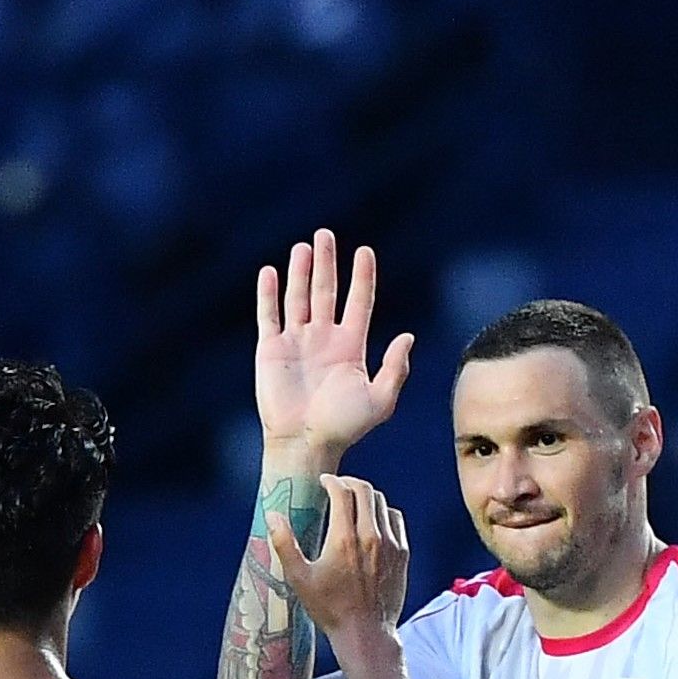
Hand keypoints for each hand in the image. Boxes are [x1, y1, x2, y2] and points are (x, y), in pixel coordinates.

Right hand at [252, 226, 411, 463]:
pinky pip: (269, 315)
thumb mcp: (380, 400)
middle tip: (325, 235)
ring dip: (301, 272)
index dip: (362, 277)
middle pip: (326, 291)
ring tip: (304, 246)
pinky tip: (271, 272)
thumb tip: (408, 336)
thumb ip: (394, 368)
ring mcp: (297, 342)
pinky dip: (268, 293)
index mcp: (351, 346)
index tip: (365, 251)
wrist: (305, 443)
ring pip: (298, 297)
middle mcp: (323, 339)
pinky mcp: (271, 349)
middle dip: (327, 263)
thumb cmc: (344, 427)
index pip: (358, 302)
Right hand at [267, 473, 409, 653]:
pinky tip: (373, 521)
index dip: (331, 481)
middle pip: (365, 490)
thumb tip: (273, 515)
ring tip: (353, 503)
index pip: (342, 492)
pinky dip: (384, 513)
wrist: (366, 633)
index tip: (324, 482)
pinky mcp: (402, 554)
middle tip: (338, 487)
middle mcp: (370, 536)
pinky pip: (396, 520)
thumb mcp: (300, 579)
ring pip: (382, 503)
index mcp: (343, 539)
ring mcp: (390, 544)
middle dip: (349, 483)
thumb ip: (284, 544)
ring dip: (366, 497)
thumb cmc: (330, 609)